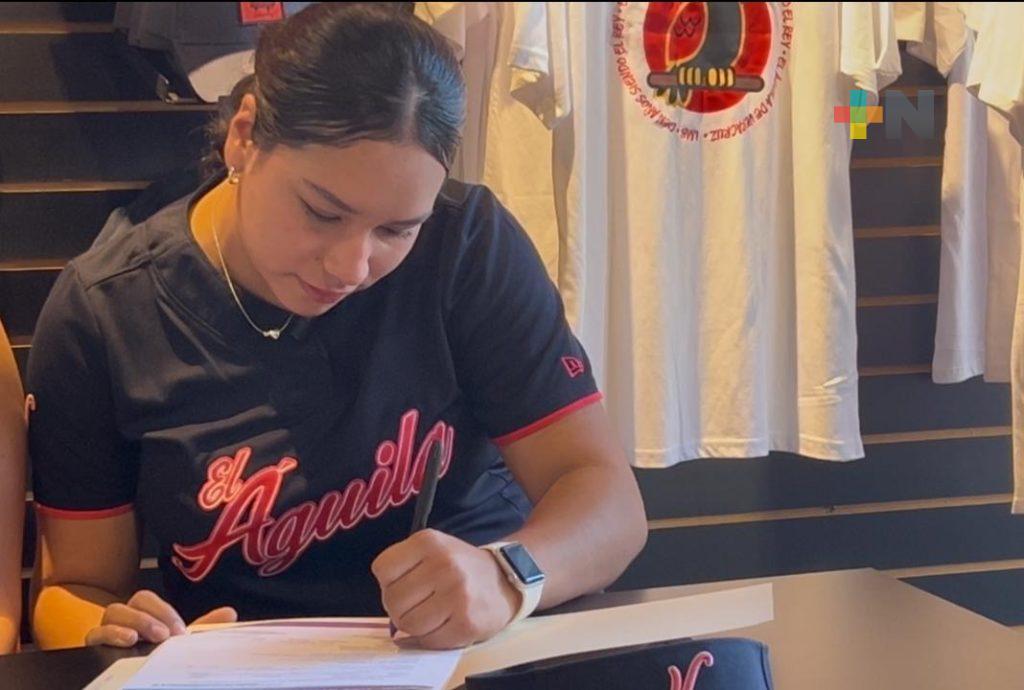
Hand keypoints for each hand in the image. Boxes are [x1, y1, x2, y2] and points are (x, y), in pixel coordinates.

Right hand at [84, 590, 236, 646]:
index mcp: (144, 613)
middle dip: (149, 616)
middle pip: (130, 602)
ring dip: (131, 623)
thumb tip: (230, 613)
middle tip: (164, 636)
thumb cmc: (157, 654)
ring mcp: (107, 630)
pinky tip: (126, 642)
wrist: (136, 675)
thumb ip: (202, 628)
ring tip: (142, 638)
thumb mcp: (179, 643)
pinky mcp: (94, 647)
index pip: (148, 599)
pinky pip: (94, 635)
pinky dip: (109, 635)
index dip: (164, 612)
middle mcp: (124, 618)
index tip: (180, 632)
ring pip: (111, 613)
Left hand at [372, 529, 520, 648]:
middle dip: (400, 608)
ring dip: (416, 626)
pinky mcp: (467, 622)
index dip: (389, 582)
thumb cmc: (460, 567)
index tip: (405, 584)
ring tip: (433, 614)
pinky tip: (444, 625)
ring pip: (408, 624)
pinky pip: (429, 640)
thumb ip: (404, 568)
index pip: (382, 569)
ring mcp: (457, 594)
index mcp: (429, 541)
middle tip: (419, 604)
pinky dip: (431, 638)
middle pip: (392, 600)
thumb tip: (386, 610)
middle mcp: (443, 564)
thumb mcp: (433, 549)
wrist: (505, 579)